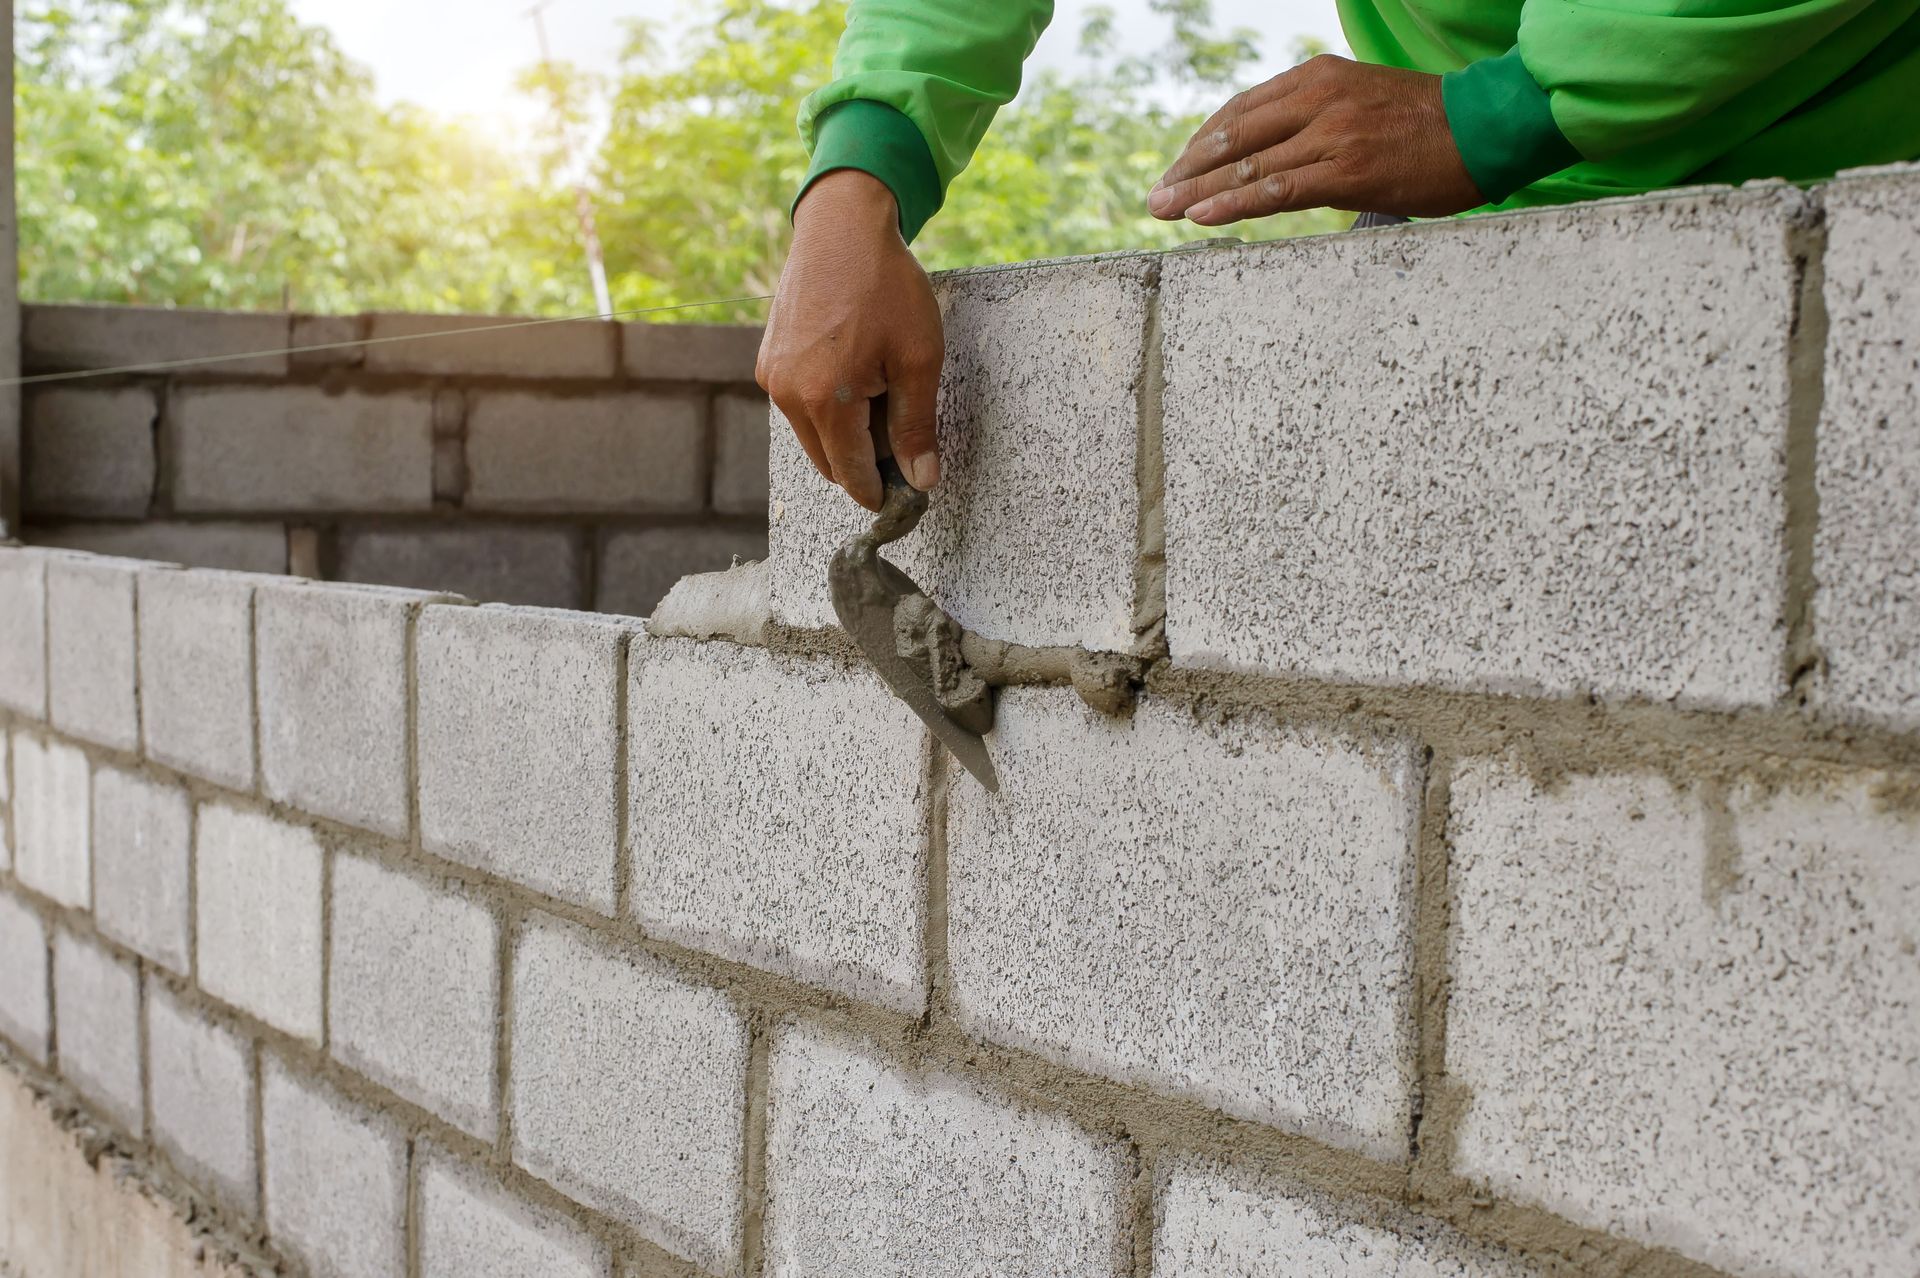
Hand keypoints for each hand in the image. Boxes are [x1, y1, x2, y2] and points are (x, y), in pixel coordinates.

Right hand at [757, 169, 943, 511]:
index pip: (853, 475)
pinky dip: (827, 407)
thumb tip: (922, 481)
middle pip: (829, 463)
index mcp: (825, 401)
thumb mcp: (918, 358)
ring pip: (814, 436)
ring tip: (881, 392)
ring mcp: (772, 378)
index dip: (882, 491)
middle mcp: (788, 396)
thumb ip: (916, 426)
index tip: (909, 491)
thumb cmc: (886, 287)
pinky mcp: (767, 362)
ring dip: (846, 434)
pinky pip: (799, 406)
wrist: (841, 227)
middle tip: (903, 438)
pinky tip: (856, 372)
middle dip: (865, 463)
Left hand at [1147, 55, 1482, 224]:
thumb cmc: (1427, 124)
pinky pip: (1276, 189)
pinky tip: (1202, 216)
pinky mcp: (1346, 170)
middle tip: (1156, 195)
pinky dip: (1233, 203)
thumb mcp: (1362, 102)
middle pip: (1233, 135)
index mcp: (1317, 77)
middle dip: (1187, 167)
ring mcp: (1330, 133)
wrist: (1487, 127)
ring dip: (1196, 190)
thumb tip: (1276, 154)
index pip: (1241, 111)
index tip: (1180, 168)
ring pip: (1247, 164)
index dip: (1203, 142)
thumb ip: (1316, 119)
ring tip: (1162, 210)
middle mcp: (1317, 98)